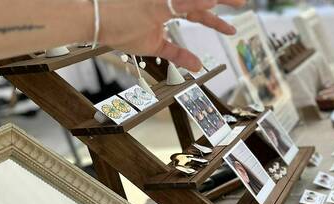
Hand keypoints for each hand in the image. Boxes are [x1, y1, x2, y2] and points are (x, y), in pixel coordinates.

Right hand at [98, 0, 244, 71]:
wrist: (90, 18)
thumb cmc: (117, 28)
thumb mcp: (153, 45)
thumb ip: (177, 53)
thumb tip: (196, 67)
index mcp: (166, 8)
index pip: (197, 11)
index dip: (216, 21)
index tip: (232, 29)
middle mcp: (166, 0)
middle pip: (201, 0)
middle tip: (243, 3)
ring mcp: (159, 0)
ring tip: (236, 0)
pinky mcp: (153, 5)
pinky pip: (180, 3)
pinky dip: (196, 3)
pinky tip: (211, 1)